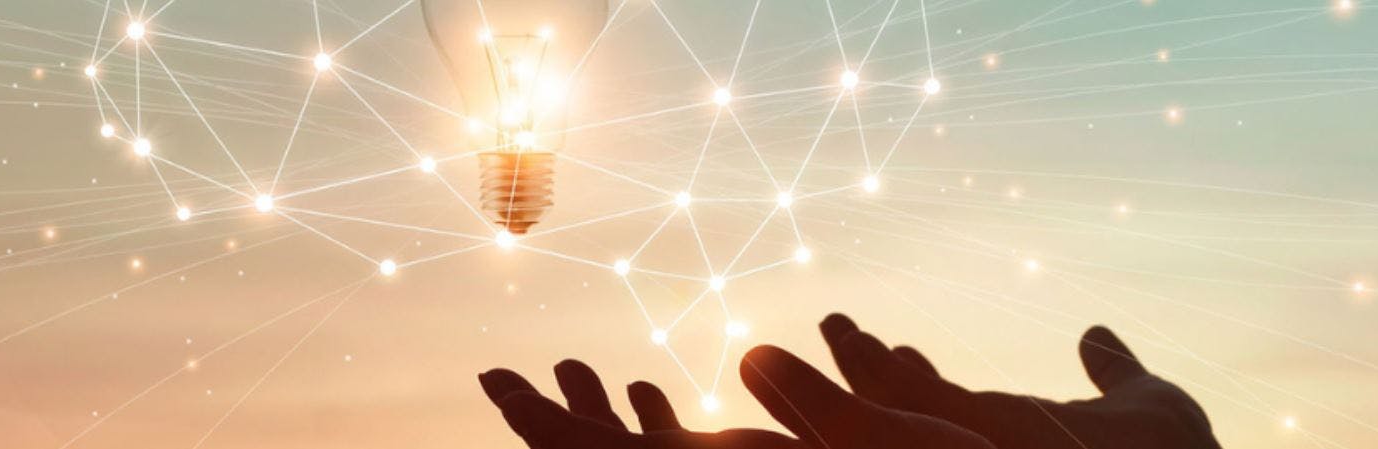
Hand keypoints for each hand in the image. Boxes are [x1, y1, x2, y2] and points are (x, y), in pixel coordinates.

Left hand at [477, 353, 994, 448]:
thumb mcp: (885, 446)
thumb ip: (815, 407)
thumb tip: (751, 355)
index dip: (539, 423)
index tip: (492, 380)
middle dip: (554, 421)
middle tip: (504, 376)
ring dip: (599, 423)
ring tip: (576, 372)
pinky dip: (650, 433)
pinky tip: (648, 398)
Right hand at [813, 314, 1220, 448]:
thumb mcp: (1148, 406)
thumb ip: (1114, 373)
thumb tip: (1097, 336)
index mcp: (1018, 439)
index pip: (947, 410)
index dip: (913, 378)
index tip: (898, 345)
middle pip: (905, 411)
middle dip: (863, 370)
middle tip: (836, 323)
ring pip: (894, 408)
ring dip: (856, 367)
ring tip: (835, 323)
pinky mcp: (982, 440)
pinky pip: (906, 408)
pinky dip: (875, 373)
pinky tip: (861, 343)